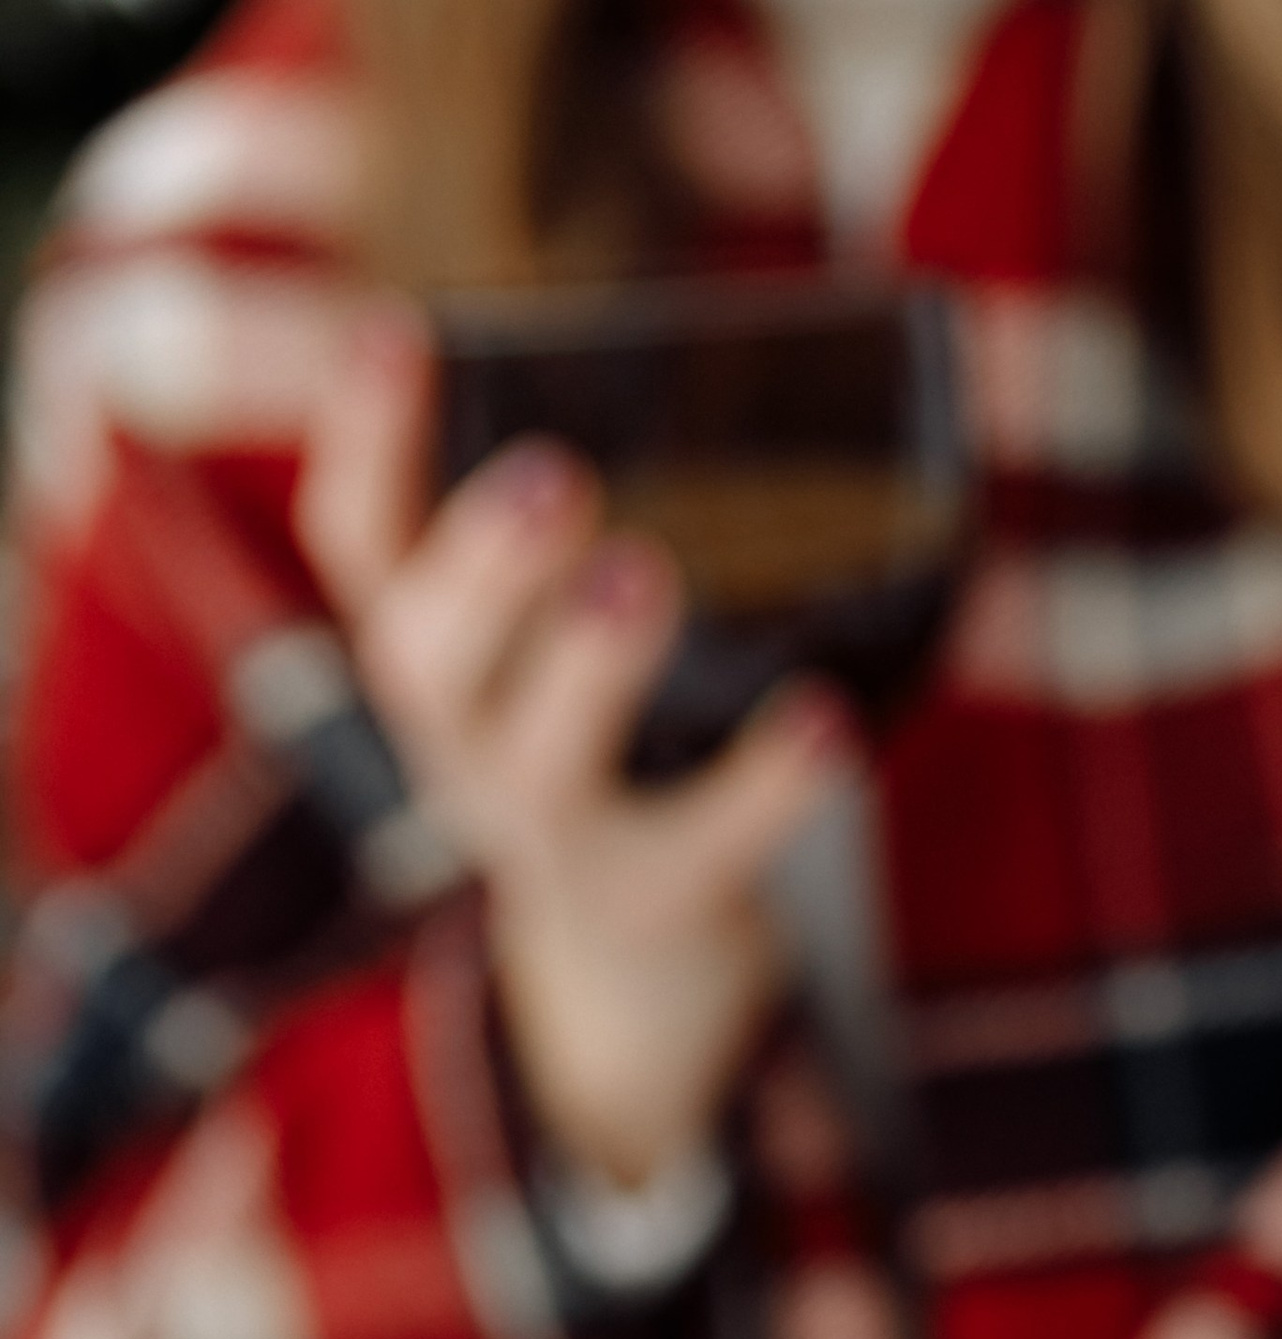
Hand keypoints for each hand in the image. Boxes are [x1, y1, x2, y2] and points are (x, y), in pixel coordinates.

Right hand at [296, 308, 853, 1183]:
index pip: (357, 542)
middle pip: (425, 657)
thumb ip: (558, 549)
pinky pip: (709, 842)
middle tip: (552, 476)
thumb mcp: (541, 652)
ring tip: (646, 577)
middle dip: (482, 566)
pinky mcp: (655, 895)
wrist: (622, 965)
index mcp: (431, 656)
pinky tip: (827, 723)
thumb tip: (658, 371)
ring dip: (588, 666)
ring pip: (540, 758)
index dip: (361, 440)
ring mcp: (552, 833)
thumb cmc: (588, 743)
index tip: (399, 332)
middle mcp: (462, 745)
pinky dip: (769, 784)